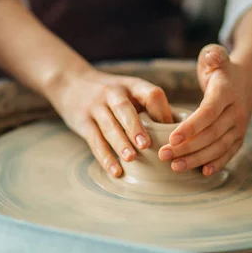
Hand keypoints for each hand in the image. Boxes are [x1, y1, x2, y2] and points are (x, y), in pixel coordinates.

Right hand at [46, 67, 173, 176]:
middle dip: (136, 127)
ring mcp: (95, 106)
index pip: (151, 94)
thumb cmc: (112, 94)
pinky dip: (105, 156)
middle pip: (125, 108)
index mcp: (133, 86)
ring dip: (120, 143)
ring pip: (108, 125)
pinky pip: (94, 140)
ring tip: (131, 159)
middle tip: (147, 145)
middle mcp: (113, 93)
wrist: (70, 82)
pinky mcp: (82, 121)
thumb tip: (181, 135)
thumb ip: (150, 107)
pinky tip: (115, 170)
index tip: (172, 132)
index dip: (162, 112)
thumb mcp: (131, 91)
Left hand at [158, 44, 251, 175]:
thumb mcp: (215, 56)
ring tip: (175, 167)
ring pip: (219, 147)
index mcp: (227, 92)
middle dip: (187, 147)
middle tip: (163, 155)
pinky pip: (229, 153)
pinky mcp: (239, 137)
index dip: (191, 127)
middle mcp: (236, 111)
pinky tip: (202, 173)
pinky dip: (217, 164)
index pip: (208, 112)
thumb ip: (213, 55)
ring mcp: (240, 127)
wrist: (247, 83)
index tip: (171, 138)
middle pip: (211, 134)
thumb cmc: (220, 70)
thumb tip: (212, 58)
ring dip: (197, 159)